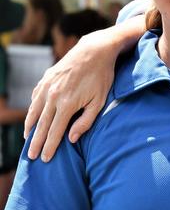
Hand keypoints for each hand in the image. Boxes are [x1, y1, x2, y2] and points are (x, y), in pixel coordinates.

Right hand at [25, 30, 118, 160]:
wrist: (94, 50)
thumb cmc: (102, 77)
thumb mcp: (99, 101)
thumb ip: (85, 121)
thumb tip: (71, 139)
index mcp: (67, 104)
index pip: (55, 131)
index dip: (49, 146)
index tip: (45, 159)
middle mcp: (52, 96)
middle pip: (41, 125)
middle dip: (36, 142)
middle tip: (31, 156)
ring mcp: (47, 86)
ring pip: (34, 111)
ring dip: (30, 127)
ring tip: (28, 139)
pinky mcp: (45, 78)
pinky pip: (35, 98)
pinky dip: (32, 110)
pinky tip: (32, 118)